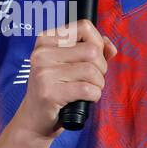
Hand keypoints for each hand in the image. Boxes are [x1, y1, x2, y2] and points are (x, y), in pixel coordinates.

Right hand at [11, 18, 117, 145]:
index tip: (94, 58)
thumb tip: (111, 47)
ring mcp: (44, 72)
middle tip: (92, 79)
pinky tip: (85, 99)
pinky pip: (87, 89)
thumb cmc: (56, 91)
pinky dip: (94, 96)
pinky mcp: (49, 92)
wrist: (34, 120)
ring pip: (92, 70)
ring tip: (87, 91)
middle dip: (101, 68)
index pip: (84, 26)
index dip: (98, 42)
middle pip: (92, 50)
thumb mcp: (70, 66)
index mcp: (46, 40)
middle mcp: (42, 53)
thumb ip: (92, 52)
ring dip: (98, 84)